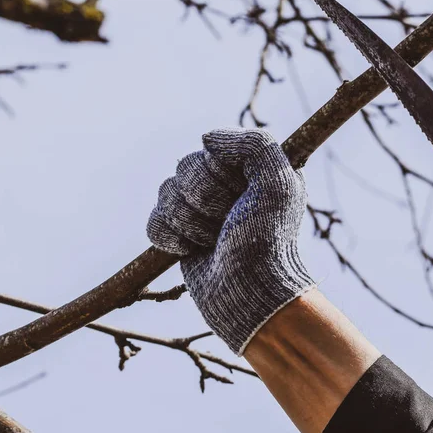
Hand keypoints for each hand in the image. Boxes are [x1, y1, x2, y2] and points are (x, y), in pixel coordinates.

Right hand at [147, 128, 315, 354]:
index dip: (221, 175)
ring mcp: (199, 211)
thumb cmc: (267, 239)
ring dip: (190, 221)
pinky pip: (154, 222)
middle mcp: (223, 186)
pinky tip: (193, 250)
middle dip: (205, 201)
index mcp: (247, 170)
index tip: (243, 197)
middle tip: (229, 222)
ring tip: (214, 239)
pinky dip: (171, 238)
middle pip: (184, 169)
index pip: (210, 150)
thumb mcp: (278, 184)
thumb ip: (254, 144)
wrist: (250, 292)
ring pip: (166, 194)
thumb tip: (206, 139)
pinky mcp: (179, 237)